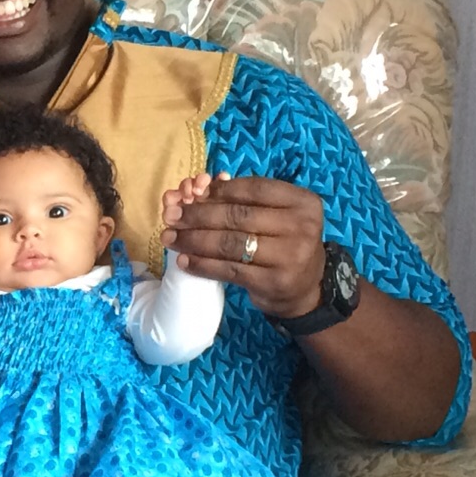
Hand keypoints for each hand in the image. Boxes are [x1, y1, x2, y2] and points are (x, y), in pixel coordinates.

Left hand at [160, 173, 326, 318]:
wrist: (305, 289)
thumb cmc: (283, 243)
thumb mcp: (276, 216)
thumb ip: (245, 200)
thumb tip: (200, 186)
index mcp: (303, 202)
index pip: (254, 189)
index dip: (219, 190)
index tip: (192, 193)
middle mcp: (302, 227)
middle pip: (238, 216)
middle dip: (198, 214)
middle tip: (170, 215)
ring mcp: (290, 256)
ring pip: (230, 243)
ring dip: (194, 240)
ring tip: (171, 237)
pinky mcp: (273, 282)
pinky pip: (229, 270)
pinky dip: (202, 264)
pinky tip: (184, 260)